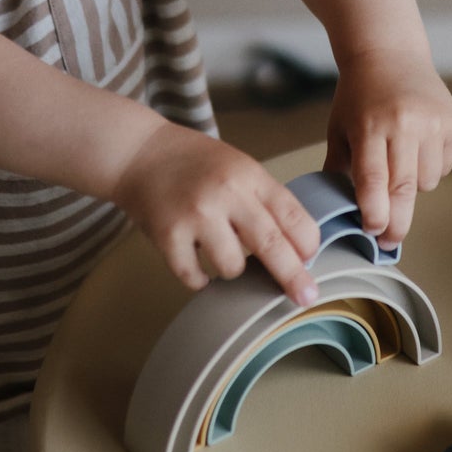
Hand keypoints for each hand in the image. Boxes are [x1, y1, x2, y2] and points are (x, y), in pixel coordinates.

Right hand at [112, 120, 322, 300]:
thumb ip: (265, 200)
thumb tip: (297, 249)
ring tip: (220, 249)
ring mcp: (196, 215)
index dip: (308, 243)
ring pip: (233, 266)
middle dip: (293, 276)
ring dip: (232, 268)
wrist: (139, 153)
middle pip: (271, 244)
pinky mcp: (167, 236)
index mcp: (250, 176)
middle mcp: (226, 194)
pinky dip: (200, 280)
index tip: (312, 260)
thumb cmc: (197, 163)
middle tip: (306, 298)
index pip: (293, 215)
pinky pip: (194, 277)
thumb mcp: (240, 167)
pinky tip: (198, 268)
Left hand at [324, 48, 451, 248]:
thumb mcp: (339, 128)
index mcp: (370, 126)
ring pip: (427, 182)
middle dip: (398, 223)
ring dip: (413, 186)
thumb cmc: (360, 93)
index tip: (373, 234)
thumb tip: (338, 208)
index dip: (374, 214)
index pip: (373, 181)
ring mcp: (432, 122)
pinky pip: (445, 166)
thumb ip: (338, 167)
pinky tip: (418, 148)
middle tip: (390, 240)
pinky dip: (432, 168)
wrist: (390, 54)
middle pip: (404, 189)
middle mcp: (404, 124)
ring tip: (400, 163)